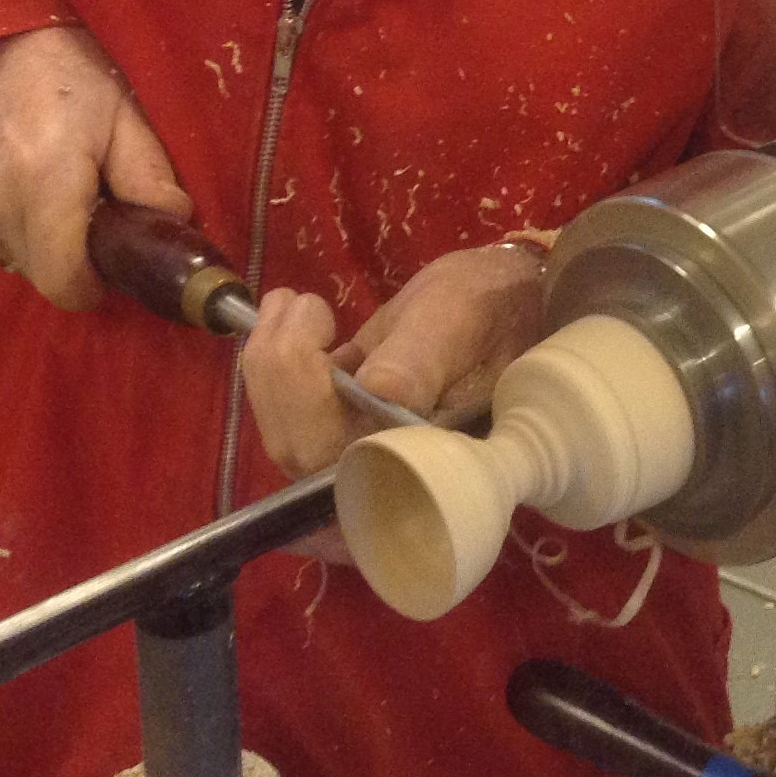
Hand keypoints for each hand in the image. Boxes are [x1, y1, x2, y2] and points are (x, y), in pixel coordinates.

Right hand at [0, 26, 190, 310]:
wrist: (1, 45)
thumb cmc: (74, 78)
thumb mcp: (125, 118)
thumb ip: (149, 178)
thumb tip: (173, 224)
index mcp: (44, 183)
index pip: (64, 281)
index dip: (93, 284)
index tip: (111, 264)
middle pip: (45, 275)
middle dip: (74, 258)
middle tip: (91, 213)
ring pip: (20, 262)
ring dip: (44, 243)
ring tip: (56, 192)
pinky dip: (14, 229)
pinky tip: (23, 189)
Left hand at [241, 241, 547, 480]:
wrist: (504, 293)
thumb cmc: (495, 304)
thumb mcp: (462, 320)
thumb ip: (423, 358)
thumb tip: (379, 392)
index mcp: (431, 465)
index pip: (352, 483)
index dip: (314, 436)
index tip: (322, 357)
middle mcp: (392, 472)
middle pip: (307, 459)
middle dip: (282, 378)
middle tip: (299, 304)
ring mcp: (363, 448)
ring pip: (289, 435)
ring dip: (271, 365)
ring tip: (293, 301)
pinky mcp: (345, 420)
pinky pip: (290, 413)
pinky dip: (274, 365)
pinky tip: (293, 313)